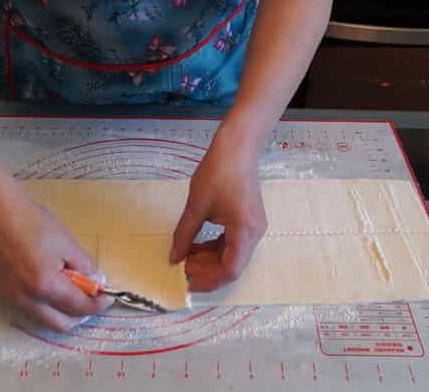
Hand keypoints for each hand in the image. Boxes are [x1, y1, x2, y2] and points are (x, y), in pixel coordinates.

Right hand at [0, 194, 112, 331]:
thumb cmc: (31, 222)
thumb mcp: (66, 242)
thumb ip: (85, 267)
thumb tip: (96, 284)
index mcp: (44, 286)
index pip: (79, 308)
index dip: (97, 305)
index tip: (107, 298)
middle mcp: (25, 300)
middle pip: (60, 325)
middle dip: (80, 315)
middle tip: (90, 299)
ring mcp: (8, 301)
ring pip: (42, 320)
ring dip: (60, 312)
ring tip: (67, 289)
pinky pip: (25, 310)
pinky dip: (41, 304)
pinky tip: (45, 285)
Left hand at [170, 125, 266, 291]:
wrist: (238, 147)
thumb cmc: (218, 172)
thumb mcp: (196, 206)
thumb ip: (184, 235)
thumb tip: (174, 258)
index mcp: (244, 231)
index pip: (230, 270)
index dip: (208, 280)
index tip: (187, 281)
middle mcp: (254, 234)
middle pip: (232, 265)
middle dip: (206, 270)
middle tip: (181, 266)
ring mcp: (253, 228)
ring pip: (231, 255)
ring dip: (209, 259)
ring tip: (185, 255)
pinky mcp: (248, 221)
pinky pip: (232, 243)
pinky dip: (214, 248)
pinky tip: (196, 245)